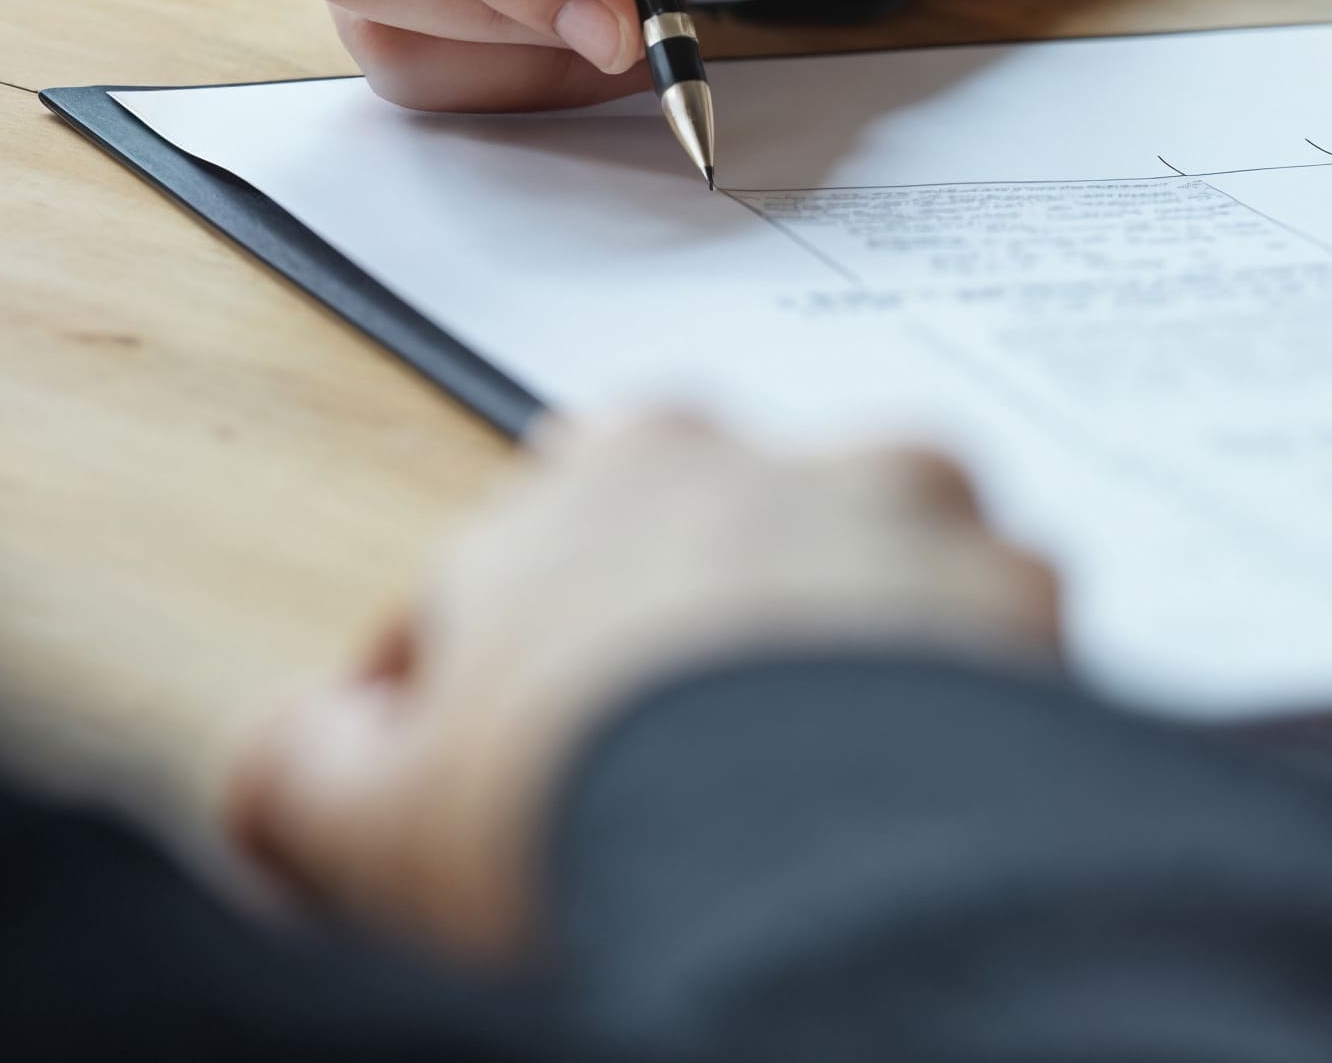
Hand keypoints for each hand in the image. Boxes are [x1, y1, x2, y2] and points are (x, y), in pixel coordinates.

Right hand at [221, 409, 1064, 960]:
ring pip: (885, 592)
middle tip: (681, 787)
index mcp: (623, 467)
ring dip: (854, 671)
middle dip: (707, 648)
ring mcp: (932, 526)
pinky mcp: (1040, 615)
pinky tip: (915, 813)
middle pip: (737, 553)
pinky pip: (1005, 667)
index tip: (535, 762)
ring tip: (815, 805)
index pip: (557, 539)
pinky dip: (971, 730)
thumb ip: (305, 768)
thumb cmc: (584, 811)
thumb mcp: (368, 813)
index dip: (531, 665)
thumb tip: (292, 768)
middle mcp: (792, 459)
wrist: (803, 872)